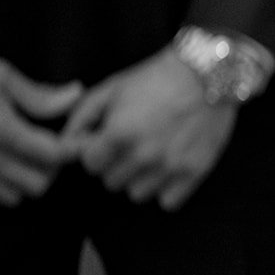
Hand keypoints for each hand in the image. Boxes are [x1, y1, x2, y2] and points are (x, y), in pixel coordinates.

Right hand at [0, 52, 81, 209]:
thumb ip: (38, 94)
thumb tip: (76, 95)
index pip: (51, 155)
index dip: (71, 149)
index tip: (75, 140)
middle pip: (37, 184)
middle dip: (53, 169)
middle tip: (51, 149)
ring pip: (13, 198)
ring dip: (27, 181)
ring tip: (28, 159)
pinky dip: (1, 191)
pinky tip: (4, 168)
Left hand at [63, 49, 237, 209]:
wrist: (209, 73)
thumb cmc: (157, 77)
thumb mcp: (112, 88)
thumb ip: (81, 117)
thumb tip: (65, 145)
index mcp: (119, 134)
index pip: (89, 164)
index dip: (96, 150)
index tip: (108, 139)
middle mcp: (143, 156)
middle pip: (111, 181)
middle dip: (116, 164)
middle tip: (133, 143)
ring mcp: (170, 168)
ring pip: (137, 194)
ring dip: (140, 178)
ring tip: (153, 154)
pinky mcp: (194, 174)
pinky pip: (167, 201)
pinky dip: (166, 188)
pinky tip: (170, 166)